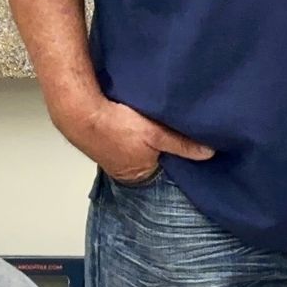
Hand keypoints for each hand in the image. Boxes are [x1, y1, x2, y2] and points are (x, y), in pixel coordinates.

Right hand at [56, 95, 213, 185]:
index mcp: (139, 175)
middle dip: (158, 146)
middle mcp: (124, 172)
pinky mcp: (100, 142)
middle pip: (150, 159)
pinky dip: (126, 131)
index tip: (183, 139)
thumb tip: (208, 154)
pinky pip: (120, 139)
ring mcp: (110, 158)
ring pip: (136, 148)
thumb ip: (182, 144)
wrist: (78, 111)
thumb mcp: (156, 134)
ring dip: (141, 137)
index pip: (166, 168)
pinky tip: (128, 119)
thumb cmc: (115, 125)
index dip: (175, 153)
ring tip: (147, 122)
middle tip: (164, 128)